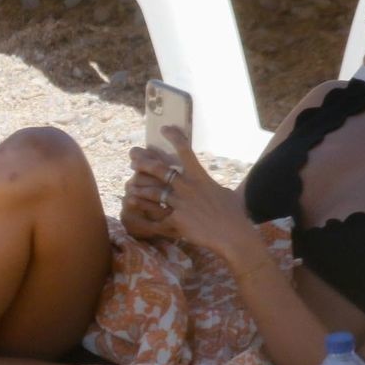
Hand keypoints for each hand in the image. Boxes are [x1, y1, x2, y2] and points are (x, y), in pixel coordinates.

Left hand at [124, 128, 261, 260]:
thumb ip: (212, 186)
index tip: (164, 129)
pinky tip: (135, 211)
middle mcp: (188, 187)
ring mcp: (181, 204)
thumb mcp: (226, 192)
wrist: (233, 235)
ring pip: (153, 192)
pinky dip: (145, 216)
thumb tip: (215, 184)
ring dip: (139, 188)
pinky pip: (156, 217)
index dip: (174, 137)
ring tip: (129, 186)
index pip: (185, 151)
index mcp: (200, 177)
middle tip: (133, 159)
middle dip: (144, 163)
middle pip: (160, 170)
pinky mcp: (176, 220)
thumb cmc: (235, 214)